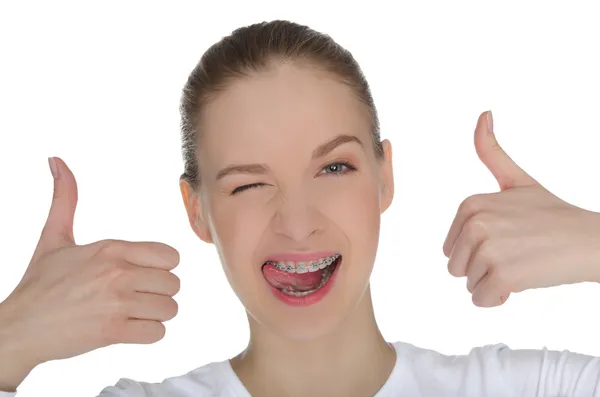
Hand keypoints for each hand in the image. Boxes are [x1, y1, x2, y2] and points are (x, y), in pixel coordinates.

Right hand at [1, 157, 179, 370]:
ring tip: (134, 313)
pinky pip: (157, 333)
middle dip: (159, 292)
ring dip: (155, 314)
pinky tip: (130, 329)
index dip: (162, 268)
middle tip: (138, 296)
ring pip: (170, 308)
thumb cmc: (40, 284)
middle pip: (174, 283)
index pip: (171, 256)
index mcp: (111, 248)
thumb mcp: (54, 237)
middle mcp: (118, 272)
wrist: (19, 327)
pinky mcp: (113, 331)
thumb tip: (57, 161)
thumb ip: (64, 199)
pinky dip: (148, 333)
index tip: (145, 274)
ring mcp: (117, 302)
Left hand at [442, 111, 599, 307]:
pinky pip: (481, 299)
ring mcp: (488, 248)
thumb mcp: (517, 179)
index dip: (478, 250)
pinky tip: (522, 282)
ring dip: (493, 283)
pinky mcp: (503, 274)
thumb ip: (491, 152)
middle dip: (482, 268)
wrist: (591, 240)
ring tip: (521, 264)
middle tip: (515, 253)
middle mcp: (475, 223)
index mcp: (470, 204)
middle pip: (456, 267)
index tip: (507, 238)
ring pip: (469, 284)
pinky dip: (499, 299)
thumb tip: (483, 114)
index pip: (451, 248)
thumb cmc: (552, 214)